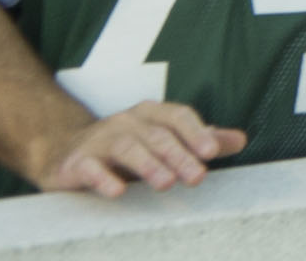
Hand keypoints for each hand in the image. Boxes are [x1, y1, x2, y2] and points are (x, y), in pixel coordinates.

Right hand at [34, 100, 251, 195]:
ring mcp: (99, 139)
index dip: (196, 132)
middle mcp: (126, 121)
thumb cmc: (124, 147)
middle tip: (198, 177)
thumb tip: (240, 140)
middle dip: (179, 155)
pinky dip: (103, 178)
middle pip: (157, 135)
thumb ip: (197, 140)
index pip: (178, 116)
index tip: (213, 152)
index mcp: (150, 113)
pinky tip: (117, 192)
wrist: (64, 151)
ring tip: (167, 183)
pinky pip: (89, 168)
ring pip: (127, 148)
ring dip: (149, 165)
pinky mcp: (76, 161)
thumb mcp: (161, 140)